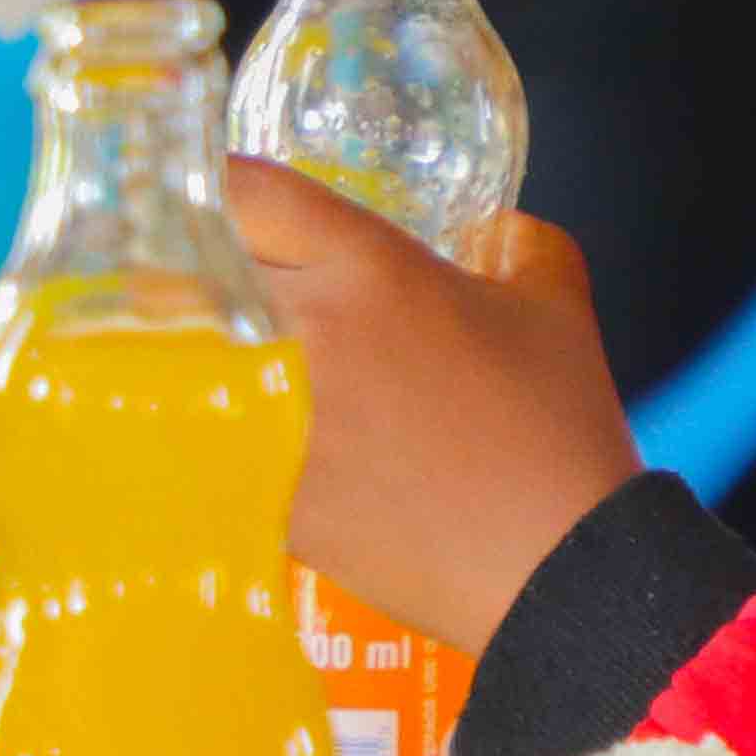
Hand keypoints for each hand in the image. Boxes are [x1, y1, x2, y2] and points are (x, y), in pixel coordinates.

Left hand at [225, 163, 638, 646]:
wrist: (558, 568)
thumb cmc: (561, 430)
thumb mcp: (558, 308)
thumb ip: (519, 243)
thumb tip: (487, 228)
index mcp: (370, 270)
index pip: (249, 191)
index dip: (232, 187)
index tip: (236, 203)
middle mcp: (304, 332)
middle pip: (203, 273)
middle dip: (218, 273)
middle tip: (238, 284)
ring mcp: (271, 417)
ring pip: (194, 359)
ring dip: (211, 355)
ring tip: (248, 370)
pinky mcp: (260, 492)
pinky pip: (218, 440)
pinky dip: (234, 436)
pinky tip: (274, 451)